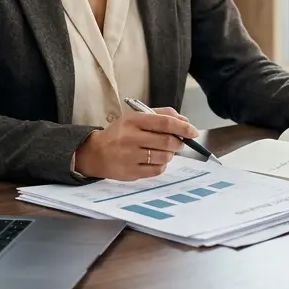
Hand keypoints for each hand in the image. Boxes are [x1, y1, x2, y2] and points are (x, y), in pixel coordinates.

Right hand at [73, 106, 198, 180]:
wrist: (95, 153)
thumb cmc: (120, 134)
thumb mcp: (135, 118)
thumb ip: (160, 115)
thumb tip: (184, 122)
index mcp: (133, 121)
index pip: (164, 122)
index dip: (182, 127)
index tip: (193, 131)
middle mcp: (131, 138)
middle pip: (167, 141)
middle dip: (178, 143)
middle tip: (179, 143)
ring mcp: (130, 156)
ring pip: (164, 157)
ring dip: (170, 154)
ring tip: (164, 151)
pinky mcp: (130, 172)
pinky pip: (157, 170)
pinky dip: (162, 165)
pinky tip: (155, 160)